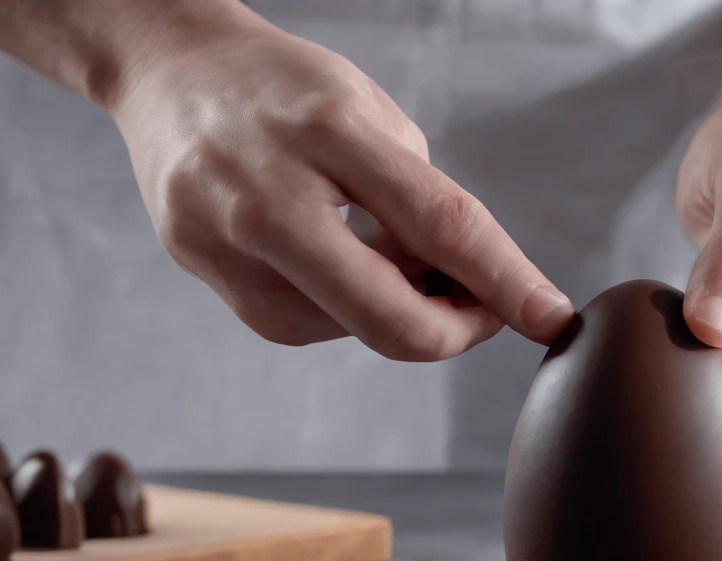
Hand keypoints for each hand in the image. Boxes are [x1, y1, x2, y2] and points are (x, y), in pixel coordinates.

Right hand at [108, 16, 572, 358]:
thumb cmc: (287, 91)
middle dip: (455, 332)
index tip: (550, 316)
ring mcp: (224, 237)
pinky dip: (338, 305)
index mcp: (332, 131)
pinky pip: (299, 325)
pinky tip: (333, 259)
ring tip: (384, 252)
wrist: (171, 69)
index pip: (442, 225)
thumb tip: (455, 295)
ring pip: (346, 330)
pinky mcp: (200, 268)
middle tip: (481, 311)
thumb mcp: (371, 115)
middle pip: (388, 317)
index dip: (506, 282)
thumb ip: (419, 204)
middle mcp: (269, 192)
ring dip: (392, 309)